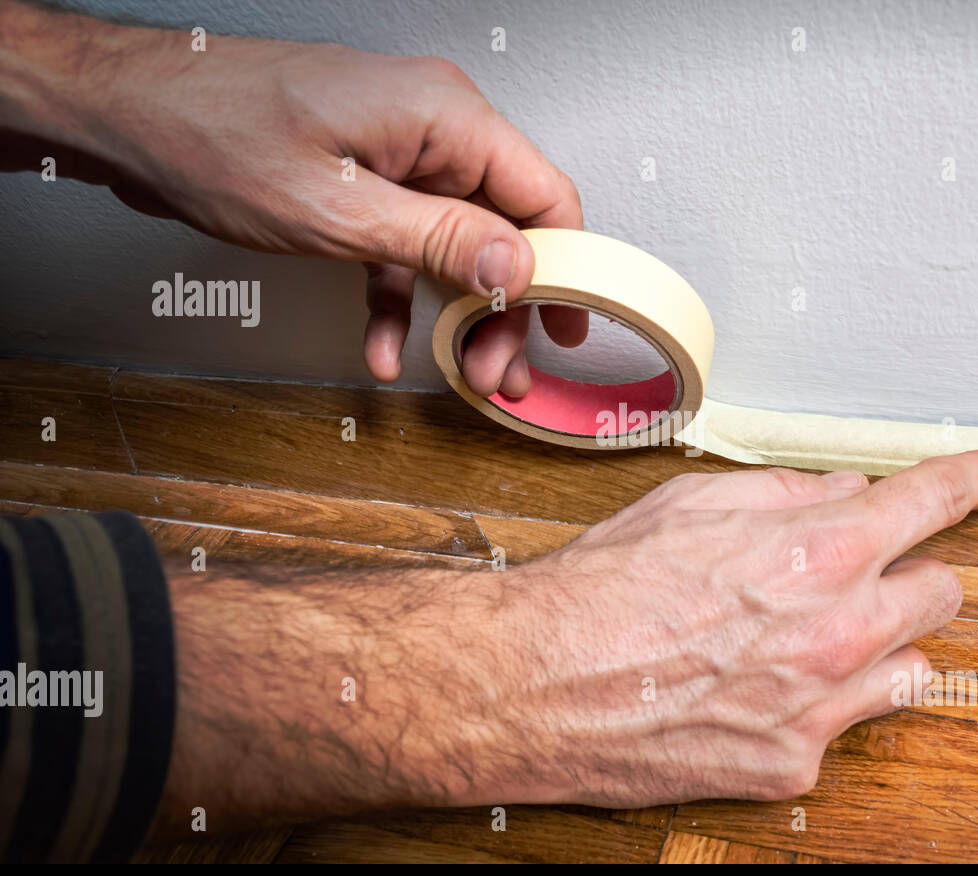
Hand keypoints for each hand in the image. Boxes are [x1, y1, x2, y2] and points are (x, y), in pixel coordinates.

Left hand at [0, 2, 583, 387]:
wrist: (123, 114)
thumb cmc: (209, 131)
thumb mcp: (338, 209)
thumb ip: (440, 241)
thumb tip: (520, 268)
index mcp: (443, 116)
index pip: (544, 195)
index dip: (565, 268)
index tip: (567, 328)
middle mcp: (429, 129)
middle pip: (504, 229)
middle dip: (504, 309)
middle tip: (498, 371)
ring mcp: (395, 153)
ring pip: (456, 245)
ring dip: (457, 314)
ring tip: (461, 372)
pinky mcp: (363, 178)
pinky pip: (402, 248)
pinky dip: (398, 299)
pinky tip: (385, 346)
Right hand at [154, 451, 977, 831]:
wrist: (537, 682)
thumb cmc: (601, 588)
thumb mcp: (693, 502)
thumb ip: (786, 494)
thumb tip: (841, 493)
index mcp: (817, 549)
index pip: (931, 499)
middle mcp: (838, 628)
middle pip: (942, 591)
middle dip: (909, 573)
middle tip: (859, 574)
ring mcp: (823, 704)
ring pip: (916, 667)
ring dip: (882, 645)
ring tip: (813, 640)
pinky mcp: (794, 762)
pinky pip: (848, 726)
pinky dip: (823, 704)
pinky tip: (759, 689)